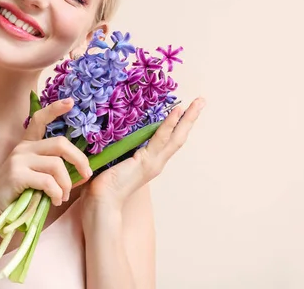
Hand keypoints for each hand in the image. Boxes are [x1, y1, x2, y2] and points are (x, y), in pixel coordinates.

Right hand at [0, 98, 92, 226]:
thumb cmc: (17, 197)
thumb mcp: (35, 177)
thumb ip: (53, 169)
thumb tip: (82, 170)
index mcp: (27, 146)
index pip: (40, 119)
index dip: (55, 109)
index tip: (70, 102)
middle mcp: (23, 148)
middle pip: (60, 143)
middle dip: (79, 159)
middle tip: (87, 174)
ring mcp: (18, 160)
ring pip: (57, 165)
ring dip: (66, 184)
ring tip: (62, 197)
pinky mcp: (16, 174)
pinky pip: (47, 181)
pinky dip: (56, 192)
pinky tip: (54, 200)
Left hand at [80, 97, 205, 213]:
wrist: (101, 202)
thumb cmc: (102, 184)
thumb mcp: (112, 159)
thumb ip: (117, 146)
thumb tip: (108, 128)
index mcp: (149, 161)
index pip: (167, 139)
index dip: (177, 124)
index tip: (183, 108)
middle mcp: (156, 162)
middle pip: (179, 136)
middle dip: (190, 119)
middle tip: (202, 101)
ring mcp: (154, 162)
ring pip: (176, 136)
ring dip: (188, 118)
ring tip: (199, 102)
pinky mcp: (147, 161)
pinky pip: (161, 138)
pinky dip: (170, 123)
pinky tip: (178, 110)